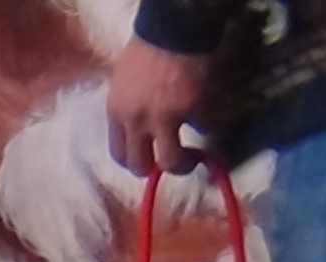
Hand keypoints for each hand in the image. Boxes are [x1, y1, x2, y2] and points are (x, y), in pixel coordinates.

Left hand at [106, 39, 211, 176]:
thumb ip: (128, 109)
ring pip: (171, 161)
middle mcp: (137, 121)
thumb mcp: (122, 83)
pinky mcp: (194, 109)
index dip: (133, 163)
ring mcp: (166, 117)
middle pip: (140, 166)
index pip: (118, 154)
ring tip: (194, 159)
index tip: (146, 162)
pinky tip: (208, 113)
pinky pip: (204, 128)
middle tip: (169, 164)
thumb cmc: (146, 49)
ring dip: (183, 164)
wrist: (174, 26)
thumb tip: (136, 131)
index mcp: (117, 113)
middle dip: (156, 170)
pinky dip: (208, 123)